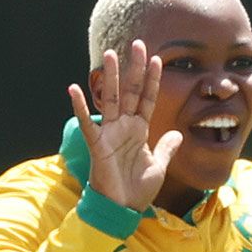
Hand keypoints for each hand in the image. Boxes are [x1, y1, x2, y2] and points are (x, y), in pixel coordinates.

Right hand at [68, 40, 182, 211]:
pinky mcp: (97, 145)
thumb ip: (167, 148)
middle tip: (137, 44)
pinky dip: (80, 107)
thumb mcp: (159, 166)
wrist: (122, 208)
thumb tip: (179, 134)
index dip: (152, 80)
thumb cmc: (137, 188)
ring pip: (111, 100)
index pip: (148, 99)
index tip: (157, 59)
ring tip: (110, 54)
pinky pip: (88, 123)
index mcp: (140, 130)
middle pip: (131, 92)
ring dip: (111, 78)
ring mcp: (110, 133)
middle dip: (135, 69)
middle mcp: (124, 127)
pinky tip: (73, 88)